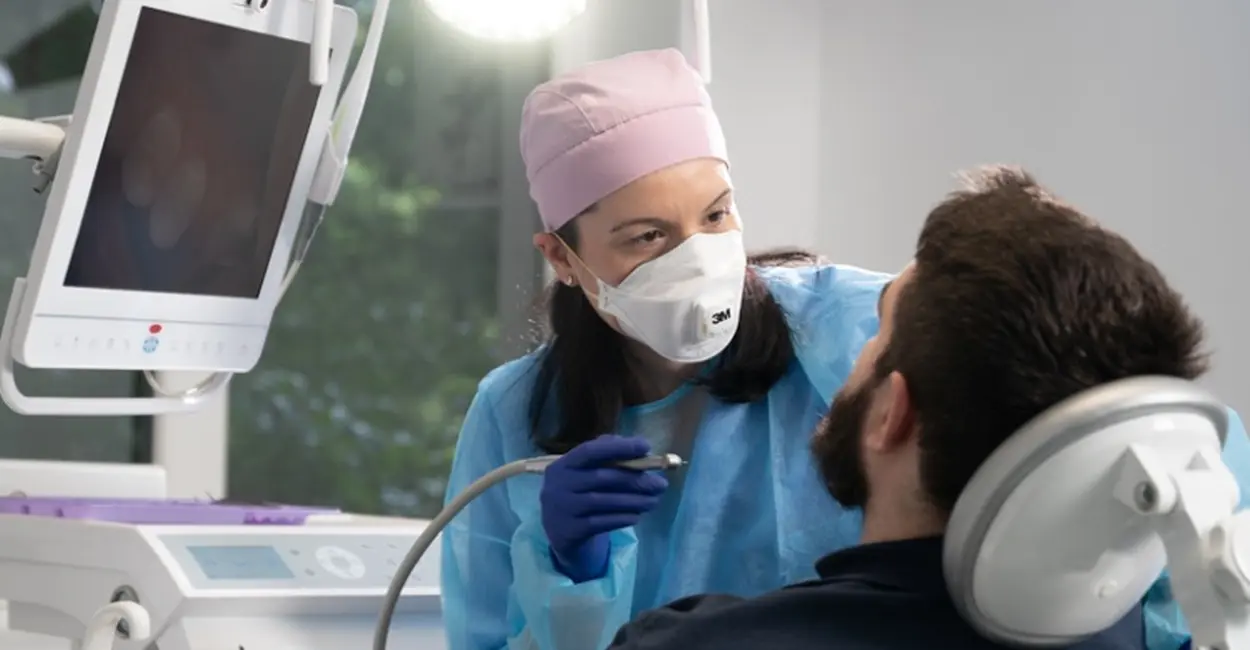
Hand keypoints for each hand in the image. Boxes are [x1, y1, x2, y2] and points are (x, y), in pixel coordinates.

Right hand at [540, 435, 668, 581]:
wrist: (558, 532)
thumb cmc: (579, 493)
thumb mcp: (584, 472)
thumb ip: (606, 455)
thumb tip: (639, 450)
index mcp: (563, 464)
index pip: (590, 451)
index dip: (618, 447)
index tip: (646, 447)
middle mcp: (559, 484)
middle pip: (602, 478)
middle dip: (635, 479)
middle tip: (661, 484)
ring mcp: (563, 508)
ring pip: (604, 502)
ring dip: (634, 501)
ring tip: (654, 501)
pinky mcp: (570, 531)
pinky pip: (601, 523)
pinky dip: (622, 518)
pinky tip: (637, 516)